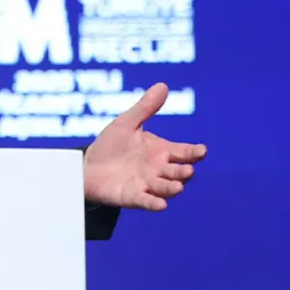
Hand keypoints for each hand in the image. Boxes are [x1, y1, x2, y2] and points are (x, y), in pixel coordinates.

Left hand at [83, 82, 206, 210]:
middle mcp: (158, 170)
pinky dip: (154, 203)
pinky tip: (161, 205)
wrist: (87, 166)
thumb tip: (163, 85)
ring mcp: (147, 184)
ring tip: (178, 187)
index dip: (194, 152)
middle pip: (178, 172)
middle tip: (187, 170)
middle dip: (183, 172)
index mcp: (161, 151)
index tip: (202, 150)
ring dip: (171, 188)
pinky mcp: (133, 197)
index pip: (183, 152)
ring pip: (165, 188)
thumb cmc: (111, 145)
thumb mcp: (126, 124)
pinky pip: (146, 201)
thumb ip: (145, 108)